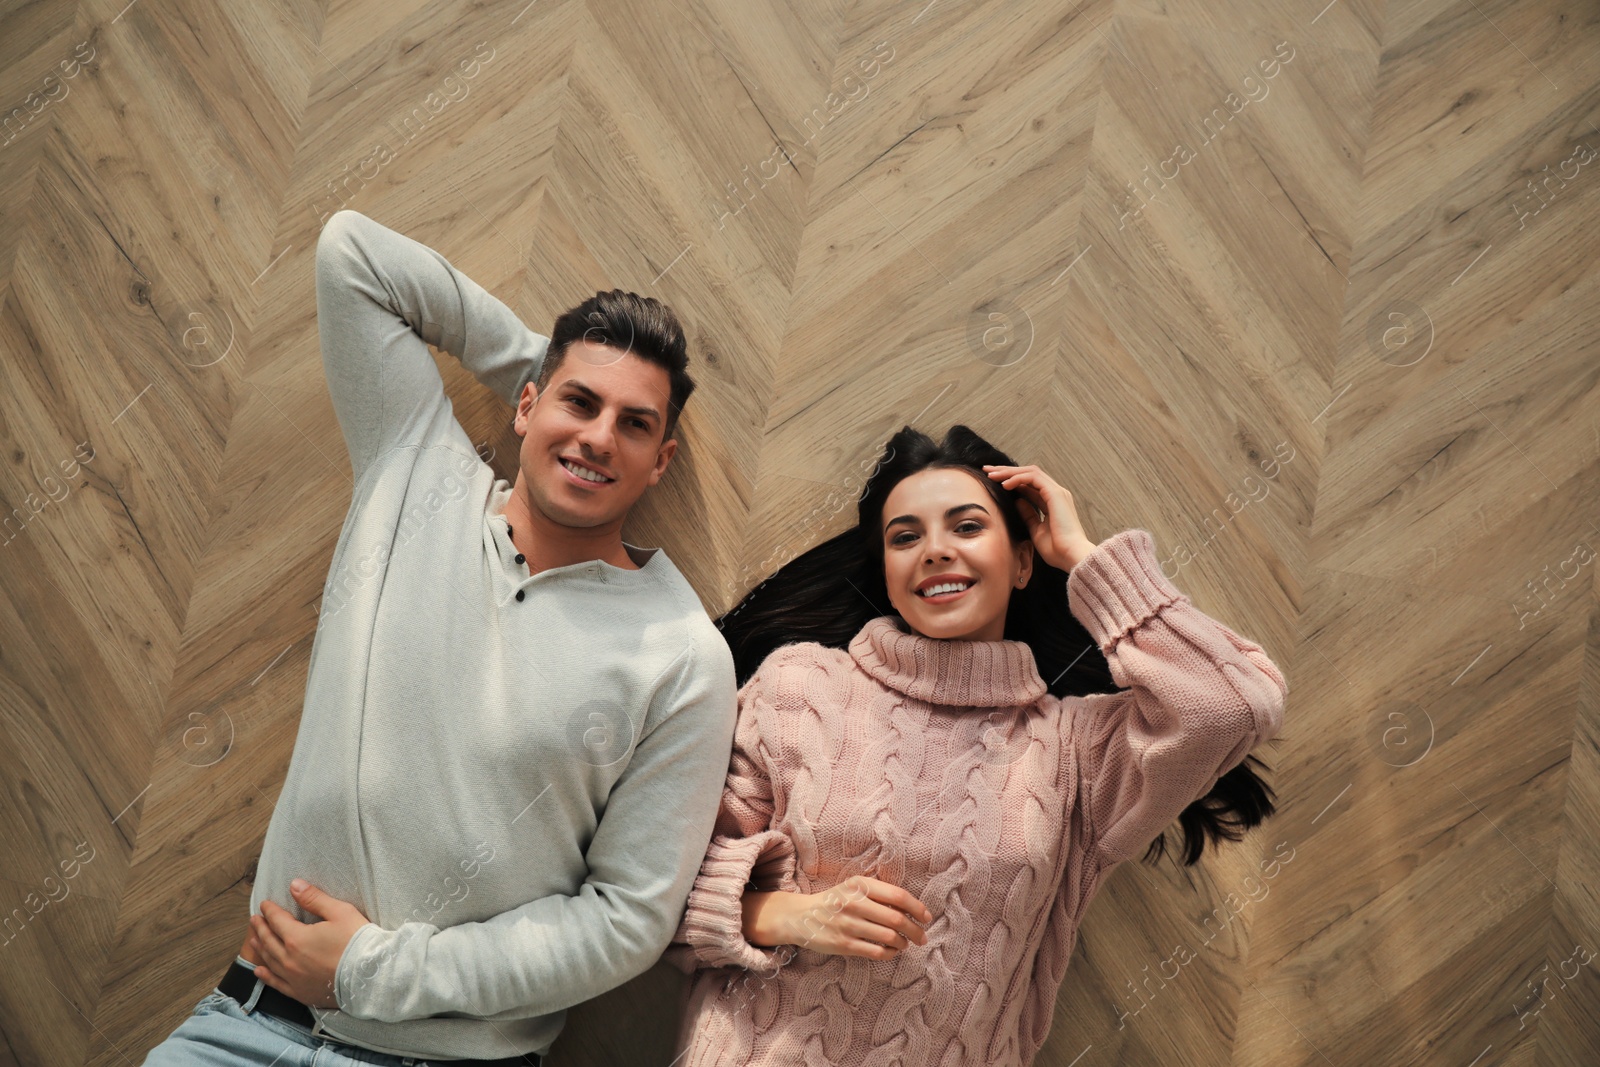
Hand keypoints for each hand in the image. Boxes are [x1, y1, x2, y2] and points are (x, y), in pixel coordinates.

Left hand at [245, 879, 372, 1008]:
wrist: (370, 976)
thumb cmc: (358, 941)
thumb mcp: (340, 912)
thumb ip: (314, 898)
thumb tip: (294, 885)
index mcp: (297, 938)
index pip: (277, 920)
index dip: (270, 910)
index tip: (265, 904)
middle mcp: (289, 959)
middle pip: (269, 940)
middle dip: (261, 928)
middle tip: (255, 919)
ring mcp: (293, 978)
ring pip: (270, 960)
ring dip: (260, 948)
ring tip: (253, 940)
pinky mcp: (300, 993)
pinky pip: (276, 984)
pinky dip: (265, 976)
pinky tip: (259, 971)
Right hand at [754, 876, 932, 960]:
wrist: (801, 916)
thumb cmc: (836, 901)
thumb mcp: (853, 887)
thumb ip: (879, 892)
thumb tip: (913, 908)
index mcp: (860, 884)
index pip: (897, 895)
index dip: (917, 908)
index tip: (926, 918)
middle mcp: (854, 902)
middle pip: (896, 919)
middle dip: (915, 930)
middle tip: (922, 937)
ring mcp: (848, 924)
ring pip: (888, 937)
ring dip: (904, 943)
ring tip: (906, 944)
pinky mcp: (843, 945)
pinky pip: (876, 952)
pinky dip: (890, 954)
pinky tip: (892, 952)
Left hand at [981, 464, 1093, 569]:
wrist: (1071, 556)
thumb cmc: (1057, 549)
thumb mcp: (1036, 530)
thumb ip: (1028, 515)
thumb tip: (1017, 502)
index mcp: (1052, 502)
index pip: (1028, 484)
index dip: (1010, 480)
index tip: (991, 481)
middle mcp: (1056, 493)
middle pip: (1028, 474)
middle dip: (1006, 471)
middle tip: (987, 470)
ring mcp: (1057, 492)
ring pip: (1030, 472)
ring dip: (1009, 472)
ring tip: (991, 475)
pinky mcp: (1055, 493)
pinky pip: (1033, 478)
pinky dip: (1017, 478)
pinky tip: (1004, 484)